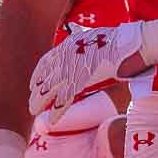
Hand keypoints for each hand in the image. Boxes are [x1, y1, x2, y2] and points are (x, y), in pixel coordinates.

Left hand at [28, 21, 143, 116]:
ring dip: (39, 102)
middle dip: (36, 92)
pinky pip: (64, 100)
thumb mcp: (93, 35)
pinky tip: (52, 121)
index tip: (32, 85)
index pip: (46, 61)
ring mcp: (70, 69)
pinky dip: (57, 112)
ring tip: (33, 112)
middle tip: (31, 104)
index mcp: (67, 45)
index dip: (38, 74)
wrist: (126, 45)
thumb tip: (83, 39)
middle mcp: (64, 56)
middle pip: (44, 77)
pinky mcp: (79, 81)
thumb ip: (84, 40)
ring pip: (49, 89)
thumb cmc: (116, 41)